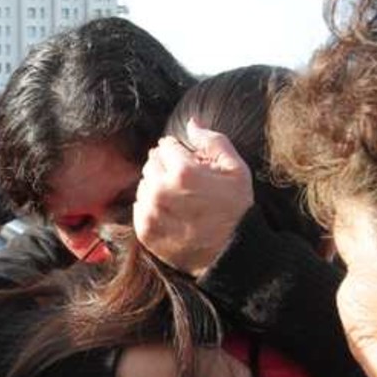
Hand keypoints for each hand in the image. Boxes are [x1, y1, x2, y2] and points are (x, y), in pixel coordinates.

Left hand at [134, 119, 254, 277]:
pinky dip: (152, 206)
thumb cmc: (236, 209)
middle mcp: (161, 190)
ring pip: (144, 184)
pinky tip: (172, 213)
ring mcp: (150, 212)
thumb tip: (191, 122)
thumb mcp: (236, 169)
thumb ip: (212, 141)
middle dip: (167, 167)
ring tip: (180, 199)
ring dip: (158, 186)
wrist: (230, 254)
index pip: (166, 145)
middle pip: (152, 163)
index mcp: (183, 171)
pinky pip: (140, 206)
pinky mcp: (144, 230)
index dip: (180, 152)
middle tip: (186, 183)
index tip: (192, 165)